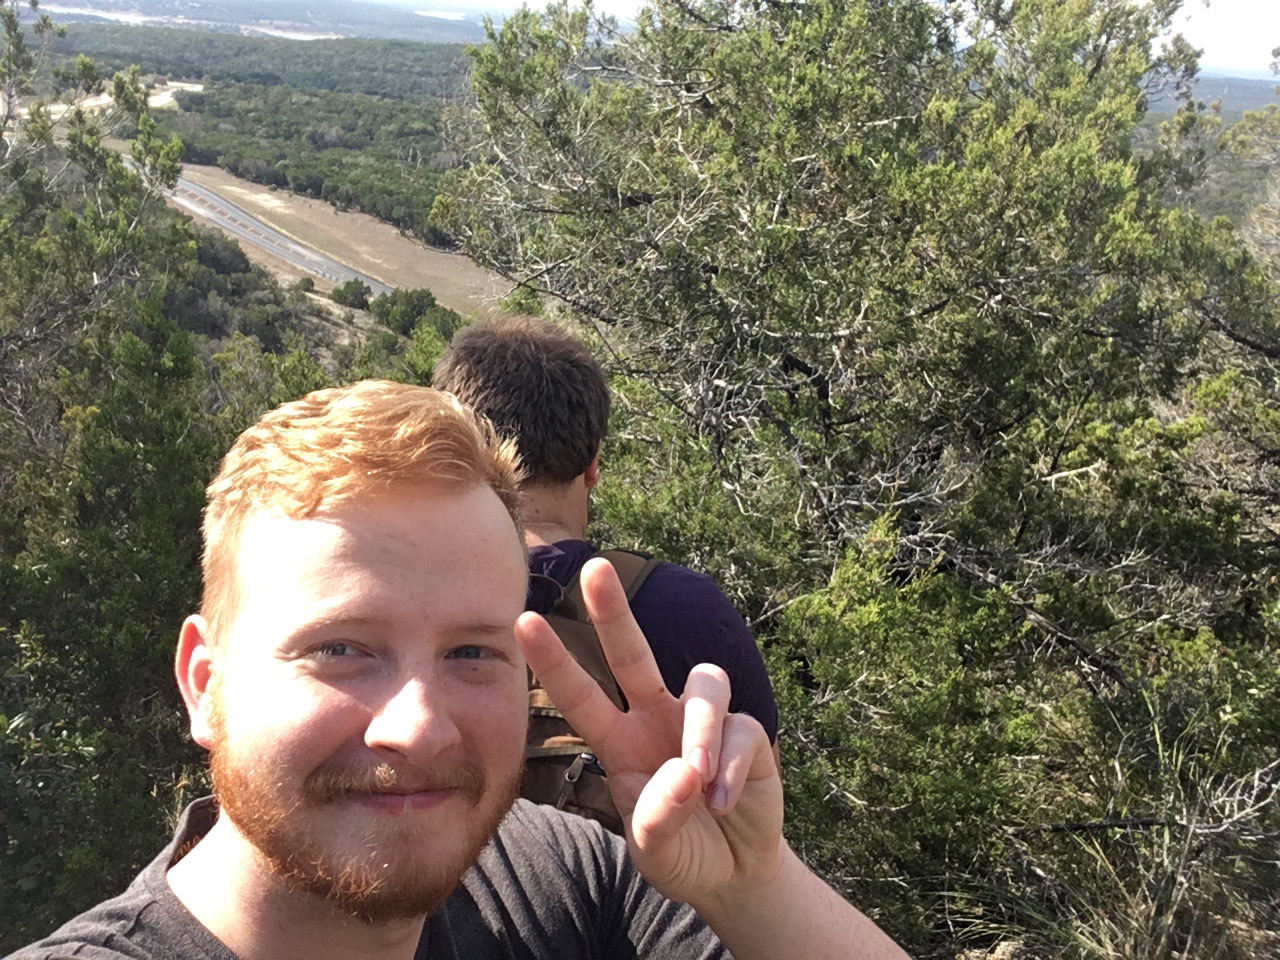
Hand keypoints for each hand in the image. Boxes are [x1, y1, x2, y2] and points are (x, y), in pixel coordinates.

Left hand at [515, 557, 783, 907]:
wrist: (734, 873)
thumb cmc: (682, 853)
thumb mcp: (655, 851)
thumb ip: (659, 818)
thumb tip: (686, 773)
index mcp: (620, 741)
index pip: (581, 695)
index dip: (554, 661)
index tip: (522, 621)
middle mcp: (658, 717)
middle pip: (633, 653)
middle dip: (614, 612)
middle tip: (595, 570)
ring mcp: (703, 722)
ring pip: (705, 684)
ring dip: (700, 731)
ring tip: (698, 779)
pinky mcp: (746, 733)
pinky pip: (740, 730)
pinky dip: (731, 767)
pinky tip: (724, 802)